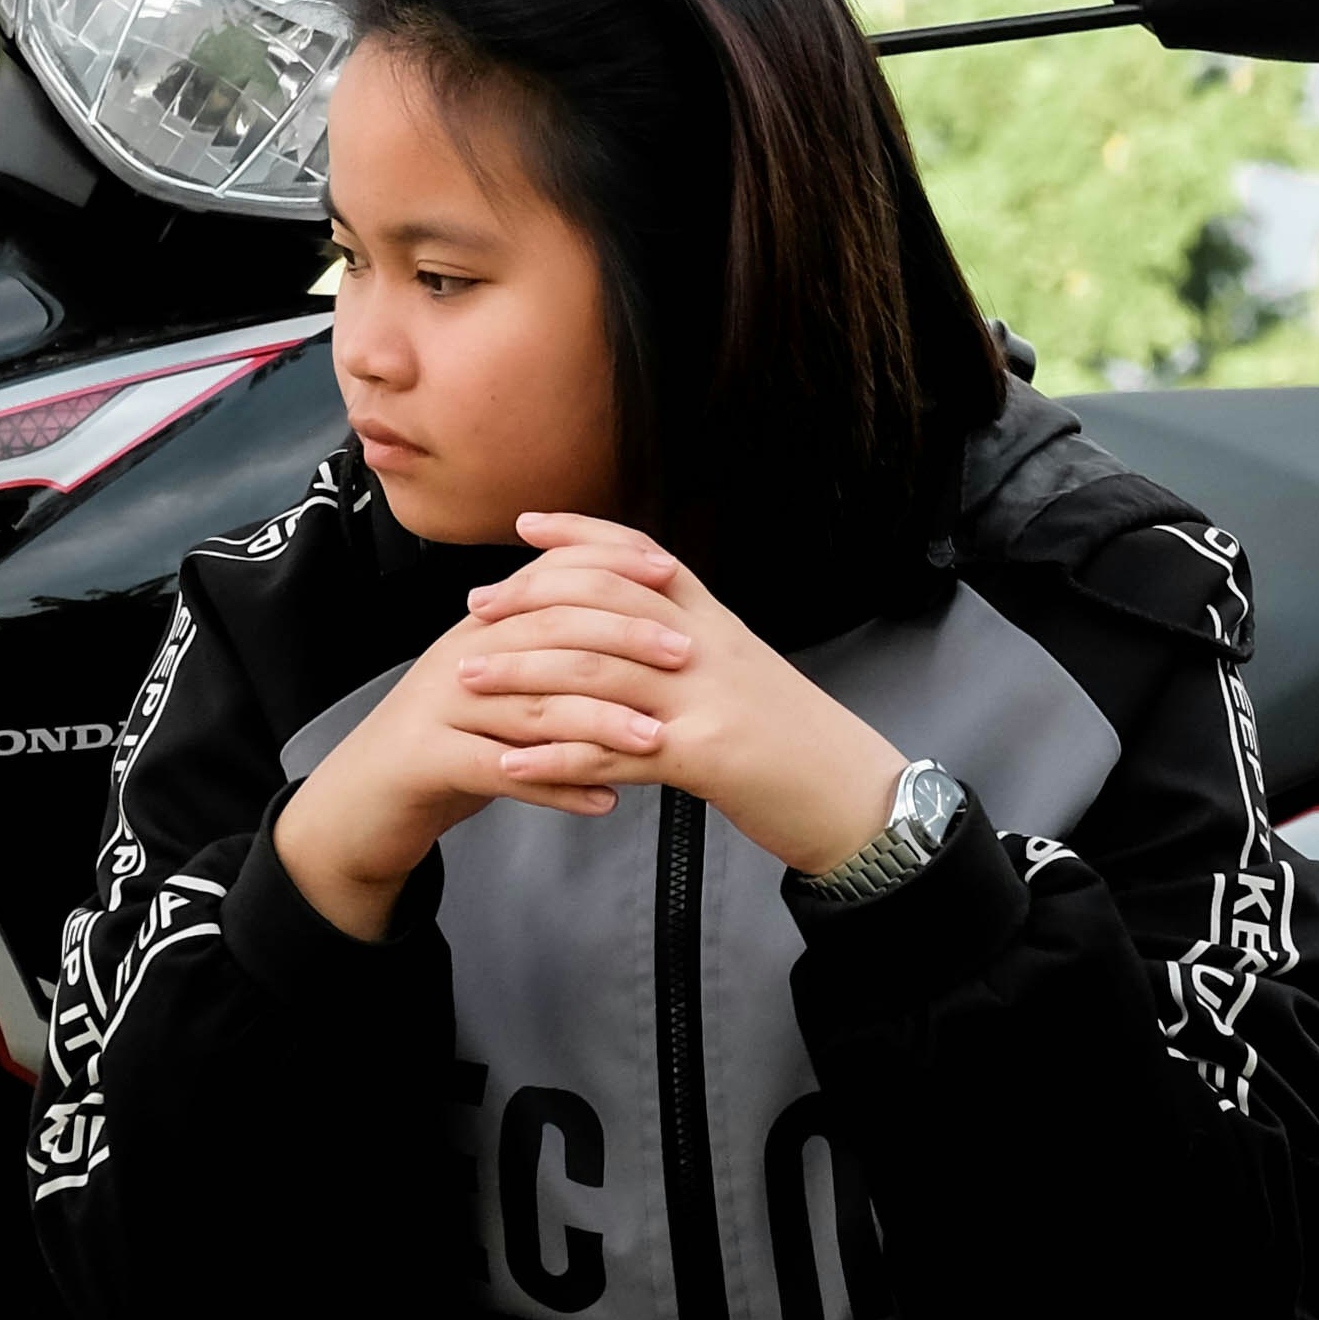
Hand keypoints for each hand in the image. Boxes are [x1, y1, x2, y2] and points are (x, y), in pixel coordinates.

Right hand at [273, 584, 667, 943]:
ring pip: (529, 707)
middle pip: (546, 637)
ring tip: (656, 738)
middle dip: (621, 641)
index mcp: (480, 631)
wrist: (362, 802)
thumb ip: (547, 652)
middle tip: (684, 656)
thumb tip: (624, 613)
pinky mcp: (425, 762)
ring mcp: (437, 709)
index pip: (549, 583)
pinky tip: (604, 799)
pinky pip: (501, 772)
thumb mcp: (496, 689)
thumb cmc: (445, 744)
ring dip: (599, 722)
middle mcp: (458, 658)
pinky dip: (557, 788)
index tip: (673, 579)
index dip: (609, 574)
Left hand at [468, 517, 908, 884]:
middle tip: (476, 610)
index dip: (580, 534)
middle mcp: (706, 646)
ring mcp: (705, 697)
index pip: (638, 555)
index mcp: (713, 620)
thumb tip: (630, 621)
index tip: (526, 527)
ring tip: (468, 679)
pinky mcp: (703, 755)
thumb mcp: (741, 667)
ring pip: (594, 670)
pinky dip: (553, 757)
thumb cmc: (790, 737)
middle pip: (601, 603)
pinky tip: (512, 763)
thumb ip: (688, 639)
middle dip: (528, 603)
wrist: (850, 793)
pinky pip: (610, 750)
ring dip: (521, 674)